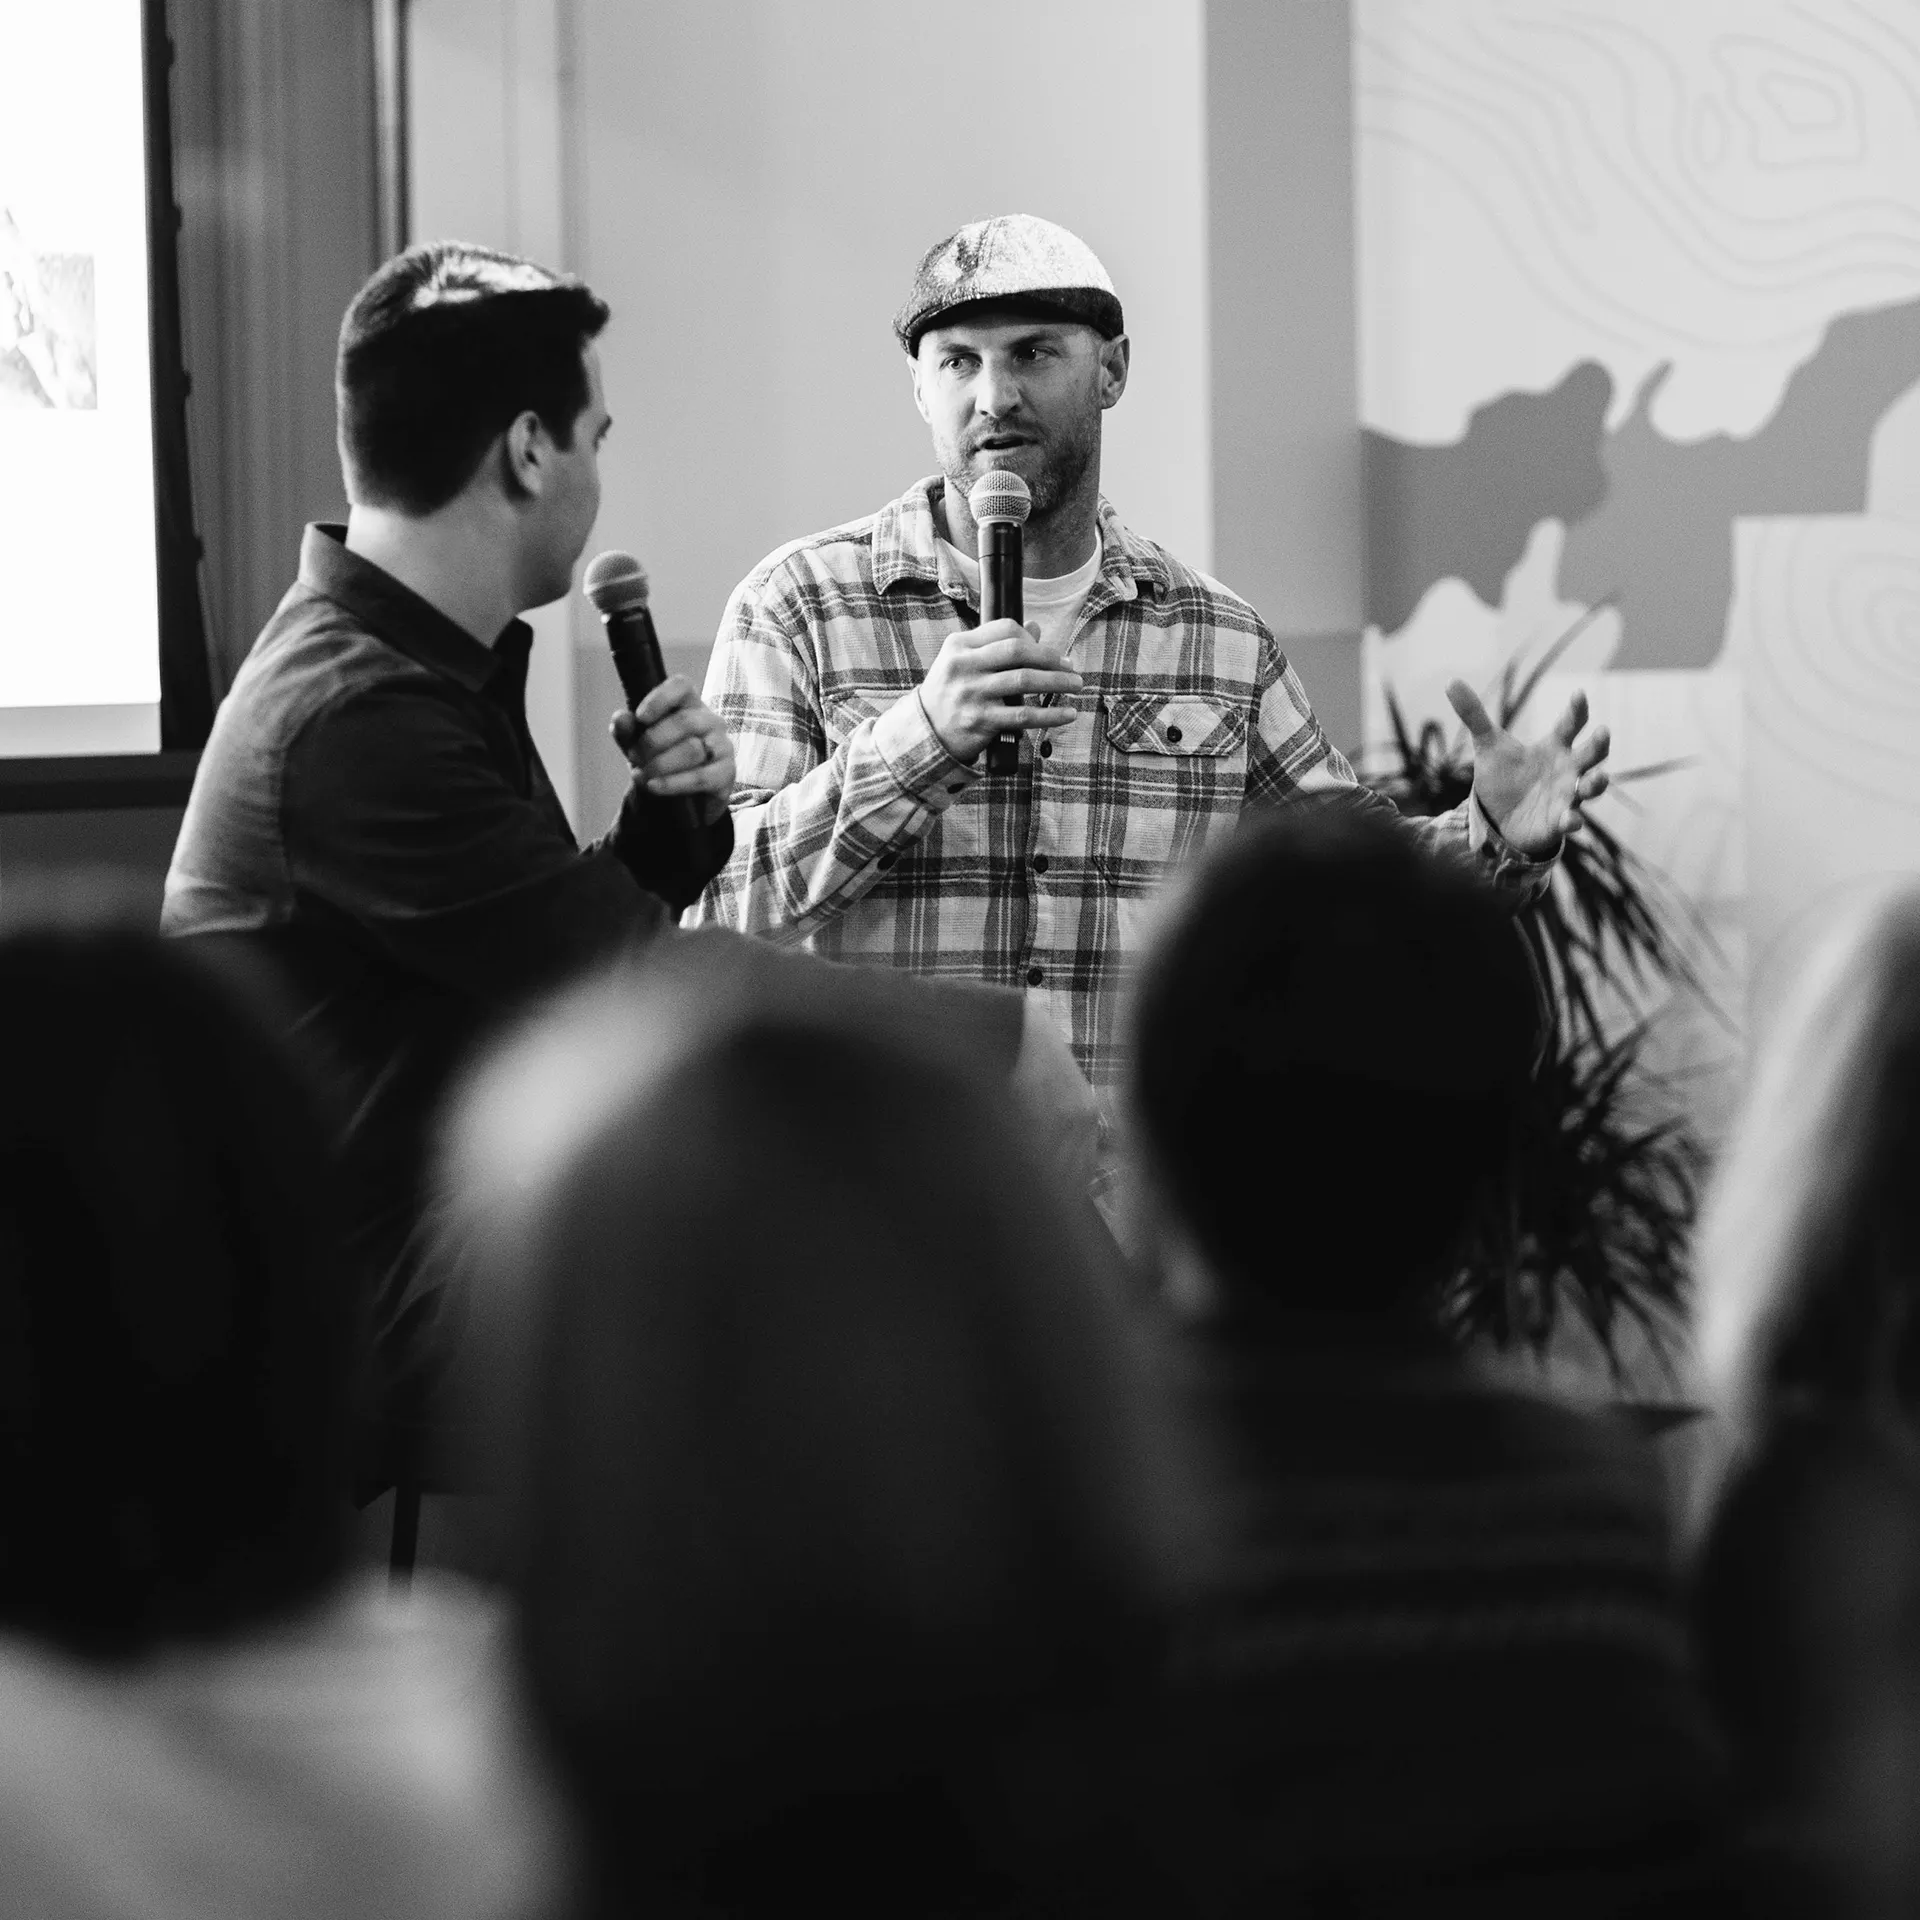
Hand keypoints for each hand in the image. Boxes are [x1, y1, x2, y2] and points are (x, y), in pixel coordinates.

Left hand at [611, 675, 734, 823]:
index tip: (640, 717)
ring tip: (641, 775)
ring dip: (660, 764)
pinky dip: (673, 783)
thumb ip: (627, 731)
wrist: (684, 797)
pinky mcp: (727, 773)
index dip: (660, 698)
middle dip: (652, 742)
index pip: (681, 686)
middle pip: (684, 722)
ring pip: (692, 750)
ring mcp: (723, 746)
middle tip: (634, 757)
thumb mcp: (638, 744)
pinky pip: (701, 777)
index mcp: (689, 704)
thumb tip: (621, 718)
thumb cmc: (661, 760)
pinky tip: (653, 786)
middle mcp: (710, 720)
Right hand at [918, 618, 1083, 763]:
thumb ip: (996, 645)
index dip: (1033, 638)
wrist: (926, 731)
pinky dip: (1051, 715)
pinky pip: (1024, 715)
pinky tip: (1068, 714)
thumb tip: (1034, 628)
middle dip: (1051, 657)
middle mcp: (964, 666)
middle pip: (1018, 651)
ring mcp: (972, 693)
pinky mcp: (981, 720)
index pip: (1005, 629)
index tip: (1049, 652)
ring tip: (1076, 685)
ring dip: (1058, 682)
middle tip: (1071, 667)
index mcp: (959, 645)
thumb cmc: (951, 692)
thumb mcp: (963, 662)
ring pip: (1025, 681)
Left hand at [1447, 678, 1609, 856]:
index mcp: (1554, 747)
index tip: (1578, 694)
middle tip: (1603, 732)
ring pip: (1591, 787)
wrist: (1496, 817)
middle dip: (1599, 744)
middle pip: (1592, 754)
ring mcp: (1567, 796)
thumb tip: (1451, 681)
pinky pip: (1571, 821)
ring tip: (1600, 778)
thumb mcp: (1487, 745)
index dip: (1577, 709)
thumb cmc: (1503, 777)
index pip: (1571, 724)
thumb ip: (1474, 714)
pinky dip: (1572, 820)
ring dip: (1597, 783)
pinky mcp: (1559, 822)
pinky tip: (1570, 820)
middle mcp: (1567, 769)